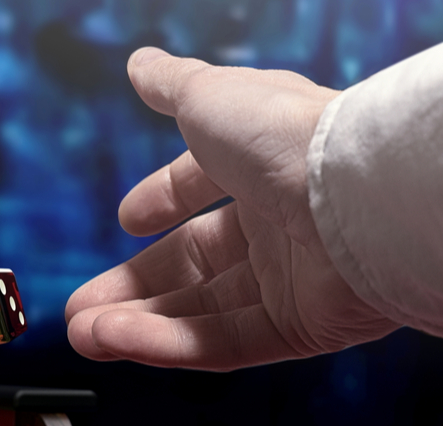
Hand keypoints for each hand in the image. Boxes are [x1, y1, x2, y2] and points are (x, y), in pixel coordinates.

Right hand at [65, 48, 399, 370]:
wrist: (362, 195)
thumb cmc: (292, 136)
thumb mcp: (210, 97)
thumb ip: (171, 86)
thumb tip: (140, 63)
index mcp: (265, 163)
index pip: (205, 187)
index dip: (163, 200)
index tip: (127, 219)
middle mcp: (282, 223)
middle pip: (194, 266)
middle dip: (132, 288)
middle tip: (80, 307)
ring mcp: (293, 280)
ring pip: (202, 312)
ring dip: (137, 325)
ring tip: (84, 334)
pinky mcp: (301, 329)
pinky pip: (225, 343)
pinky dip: (169, 345)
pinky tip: (120, 341)